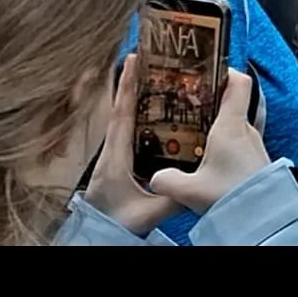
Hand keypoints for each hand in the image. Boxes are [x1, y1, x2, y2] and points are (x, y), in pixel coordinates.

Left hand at [84, 57, 181, 236]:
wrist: (96, 238)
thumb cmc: (116, 224)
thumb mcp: (149, 211)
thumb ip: (174, 194)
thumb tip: (201, 180)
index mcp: (115, 158)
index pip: (121, 114)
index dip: (127, 86)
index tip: (133, 59)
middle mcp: (110, 153)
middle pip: (122, 110)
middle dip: (134, 84)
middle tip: (149, 60)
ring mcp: (110, 158)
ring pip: (122, 121)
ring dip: (135, 99)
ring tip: (153, 80)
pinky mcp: (115, 165)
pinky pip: (126, 133)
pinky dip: (136, 117)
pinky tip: (151, 114)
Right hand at [146, 69, 273, 215]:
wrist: (262, 215)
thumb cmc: (232, 195)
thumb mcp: (190, 189)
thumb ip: (167, 180)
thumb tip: (154, 179)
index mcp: (232, 126)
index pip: (239, 83)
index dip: (226, 71)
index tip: (207, 70)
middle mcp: (246, 130)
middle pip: (232, 102)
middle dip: (210, 100)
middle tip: (188, 104)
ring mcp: (253, 144)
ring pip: (234, 124)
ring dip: (216, 124)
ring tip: (193, 132)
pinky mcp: (254, 160)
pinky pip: (238, 142)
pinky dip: (223, 142)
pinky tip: (206, 157)